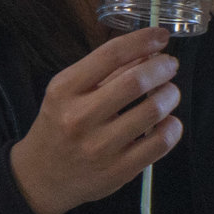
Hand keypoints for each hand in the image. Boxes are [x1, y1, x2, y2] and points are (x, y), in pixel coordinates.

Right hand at [8, 27, 181, 213]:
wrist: (41, 177)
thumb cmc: (58, 127)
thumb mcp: (68, 93)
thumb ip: (106, 72)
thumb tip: (147, 52)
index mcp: (64, 90)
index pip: (110, 55)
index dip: (142, 40)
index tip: (161, 35)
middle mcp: (79, 118)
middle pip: (135, 82)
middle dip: (162, 68)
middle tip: (169, 65)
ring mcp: (99, 147)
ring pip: (152, 111)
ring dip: (170, 95)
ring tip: (169, 93)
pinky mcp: (118, 171)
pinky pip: (159, 143)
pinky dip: (172, 127)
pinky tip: (169, 122)